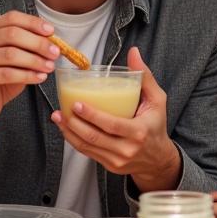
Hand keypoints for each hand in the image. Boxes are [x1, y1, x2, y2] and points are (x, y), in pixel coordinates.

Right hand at [0, 11, 60, 137]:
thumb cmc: (0, 78)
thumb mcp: (15, 57)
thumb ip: (28, 46)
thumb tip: (53, 42)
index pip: (12, 18)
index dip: (33, 23)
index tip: (51, 32)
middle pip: (12, 34)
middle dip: (38, 43)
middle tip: (55, 53)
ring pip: (10, 54)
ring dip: (35, 60)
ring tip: (49, 67)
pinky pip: (7, 74)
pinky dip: (27, 75)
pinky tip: (39, 77)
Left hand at [51, 47, 180, 190]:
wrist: (158, 158)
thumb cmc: (156, 124)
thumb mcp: (157, 100)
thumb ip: (145, 76)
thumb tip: (133, 52)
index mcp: (138, 132)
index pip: (111, 125)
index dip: (92, 116)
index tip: (77, 104)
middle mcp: (127, 149)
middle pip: (94, 137)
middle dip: (74, 124)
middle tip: (62, 109)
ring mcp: (116, 160)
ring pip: (87, 147)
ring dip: (69, 132)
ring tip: (58, 117)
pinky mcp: (109, 165)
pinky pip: (87, 153)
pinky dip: (74, 140)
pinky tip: (66, 129)